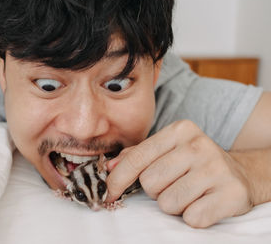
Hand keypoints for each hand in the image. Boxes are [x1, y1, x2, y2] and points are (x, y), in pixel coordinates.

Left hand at [105, 120, 253, 227]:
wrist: (240, 174)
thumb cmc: (194, 163)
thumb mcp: (167, 150)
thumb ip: (136, 156)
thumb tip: (109, 167)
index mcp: (179, 130)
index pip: (137, 158)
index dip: (118, 179)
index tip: (109, 191)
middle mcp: (198, 145)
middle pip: (149, 182)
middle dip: (155, 190)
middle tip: (173, 184)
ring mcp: (216, 168)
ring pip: (167, 203)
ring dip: (174, 205)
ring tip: (189, 193)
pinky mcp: (231, 193)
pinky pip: (191, 217)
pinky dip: (192, 216)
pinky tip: (203, 202)